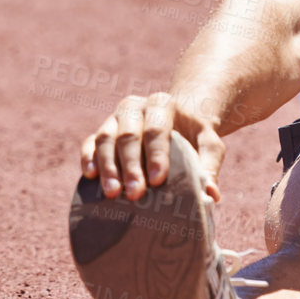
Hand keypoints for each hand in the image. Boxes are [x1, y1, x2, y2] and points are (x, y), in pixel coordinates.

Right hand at [79, 92, 225, 202]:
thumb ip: (210, 164)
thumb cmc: (194, 136)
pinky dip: (88, 158)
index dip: (157, 154)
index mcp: (163, 104)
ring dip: (108, 167)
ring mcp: (115, 118)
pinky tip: (91, 177)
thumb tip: (211, 194)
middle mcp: (135, 107)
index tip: (158, 179)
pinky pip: (90, 143)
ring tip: (112, 192)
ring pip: (105, 139)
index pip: (158, 129)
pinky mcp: (102, 131)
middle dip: (131, 166)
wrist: (176, 122)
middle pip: (129, 135)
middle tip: (135, 193)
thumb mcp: (209, 144)